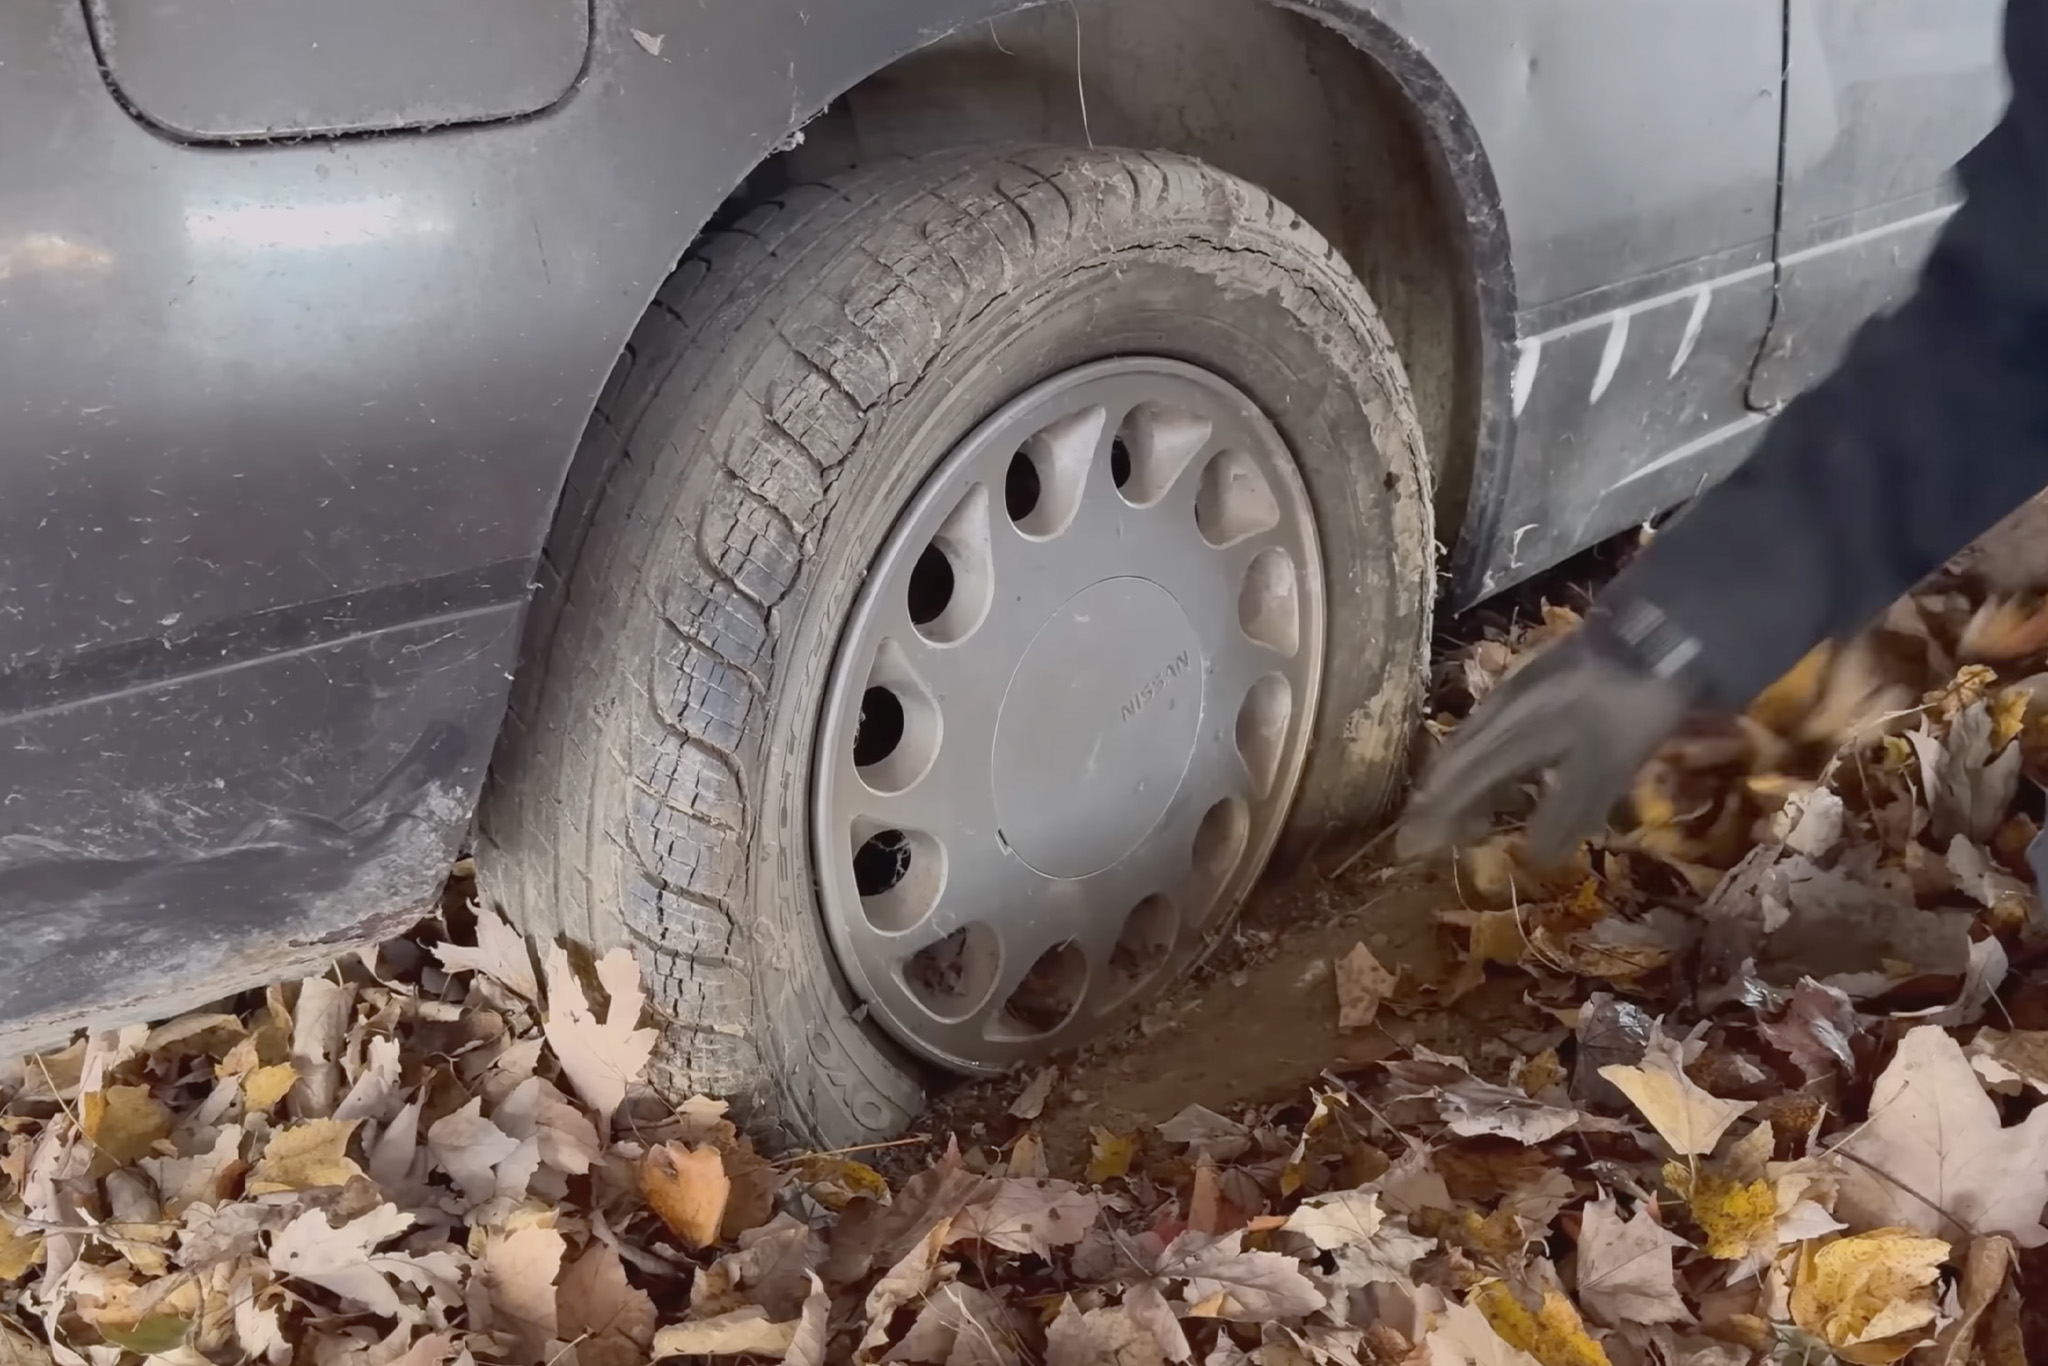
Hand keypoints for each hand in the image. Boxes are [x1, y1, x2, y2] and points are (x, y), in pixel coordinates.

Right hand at [1398, 622, 1694, 861]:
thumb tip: (1533, 857)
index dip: (1437, 817)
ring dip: (1451, 778)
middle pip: (1454, 761)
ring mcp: (1510, 692)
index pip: (1461, 784)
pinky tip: (1486, 763)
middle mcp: (1499, 713)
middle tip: (1419, 832)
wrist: (1651, 635)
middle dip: (1434, 800)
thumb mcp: (1605, 770)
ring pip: (1466, 742)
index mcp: (1513, 738)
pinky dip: (1473, 756)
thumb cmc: (1626, 709)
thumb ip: (1565, 813)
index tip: (1412, 847)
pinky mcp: (1526, 680)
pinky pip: (1482, 727)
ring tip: (1446, 804)